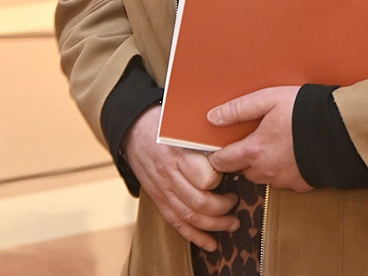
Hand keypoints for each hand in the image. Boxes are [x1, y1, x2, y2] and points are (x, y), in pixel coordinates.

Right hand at [122, 107, 238, 251]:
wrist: (132, 129)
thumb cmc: (162, 124)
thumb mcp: (182, 124)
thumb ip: (204, 137)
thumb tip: (233, 146)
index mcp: (177, 154)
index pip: (204, 177)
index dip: (221, 179)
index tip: (231, 173)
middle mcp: (168, 174)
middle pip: (199, 202)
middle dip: (223, 209)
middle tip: (235, 202)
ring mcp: (162, 189)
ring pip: (190, 216)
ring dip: (214, 225)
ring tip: (231, 223)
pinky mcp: (158, 198)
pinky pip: (176, 222)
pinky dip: (194, 236)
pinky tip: (210, 244)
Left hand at [207, 86, 311, 191]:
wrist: (344, 130)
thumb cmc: (304, 111)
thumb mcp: (267, 99)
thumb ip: (238, 109)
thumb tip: (213, 118)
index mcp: (254, 150)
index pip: (222, 163)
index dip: (216, 157)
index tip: (217, 150)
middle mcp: (267, 170)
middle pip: (242, 171)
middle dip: (241, 159)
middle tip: (248, 142)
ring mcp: (286, 180)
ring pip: (263, 177)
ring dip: (262, 166)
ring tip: (271, 146)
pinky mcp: (303, 185)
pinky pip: (284, 181)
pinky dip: (282, 171)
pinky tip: (290, 154)